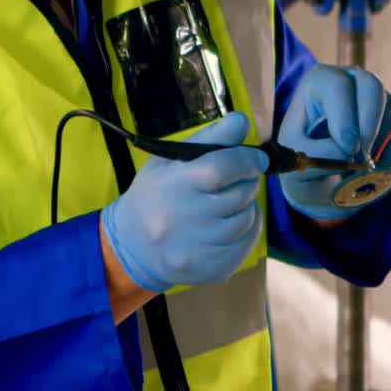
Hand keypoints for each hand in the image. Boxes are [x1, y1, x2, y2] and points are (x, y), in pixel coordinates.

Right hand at [101, 112, 267, 292]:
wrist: (132, 248)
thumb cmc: (153, 196)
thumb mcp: (169, 161)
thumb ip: (209, 139)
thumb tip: (242, 121)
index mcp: (176, 186)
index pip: (222, 168)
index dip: (247, 159)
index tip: (257, 159)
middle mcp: (189, 218)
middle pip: (241, 193)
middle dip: (247, 182)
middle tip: (236, 182)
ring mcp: (202, 248)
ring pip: (248, 218)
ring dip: (246, 206)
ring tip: (227, 204)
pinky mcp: (214, 269)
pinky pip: (248, 242)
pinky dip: (247, 229)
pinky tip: (229, 224)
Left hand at [278, 65, 390, 221]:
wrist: (318, 166)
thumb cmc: (302, 152)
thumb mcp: (297, 154)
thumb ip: (318, 153)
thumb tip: (349, 152)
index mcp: (320, 81)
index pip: (337, 86)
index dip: (345, 118)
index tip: (347, 149)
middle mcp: (351, 80)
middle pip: (372, 85)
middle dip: (370, 124)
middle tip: (364, 156)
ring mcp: (376, 96)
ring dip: (381, 144)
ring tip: (362, 167)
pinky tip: (380, 166)